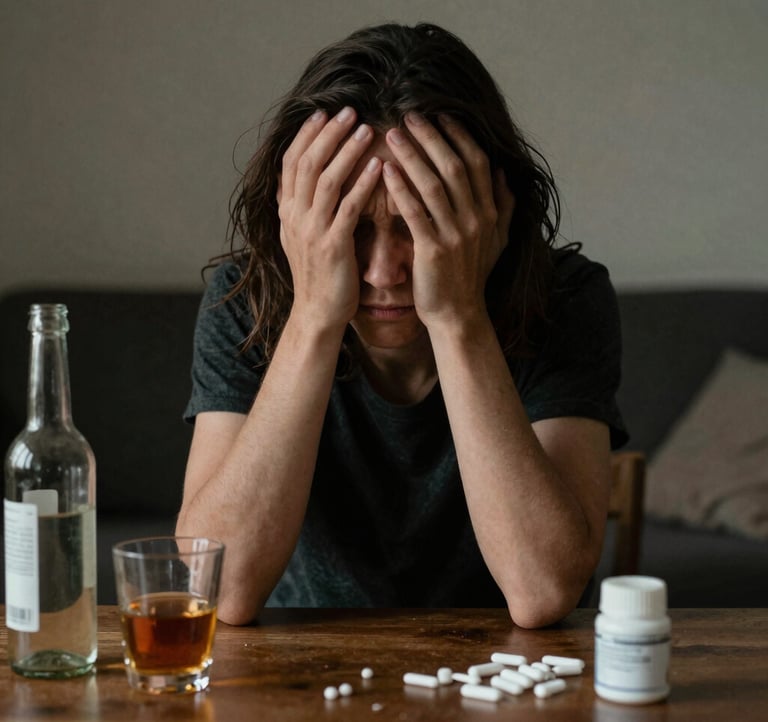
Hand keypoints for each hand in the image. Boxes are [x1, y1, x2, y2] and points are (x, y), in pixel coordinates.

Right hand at [277, 107, 381, 330]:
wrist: (318, 313)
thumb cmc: (318, 275)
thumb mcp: (298, 237)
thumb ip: (298, 207)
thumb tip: (297, 179)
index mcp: (286, 212)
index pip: (291, 162)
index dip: (307, 135)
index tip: (324, 113)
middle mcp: (294, 217)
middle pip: (307, 163)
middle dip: (328, 134)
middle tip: (349, 110)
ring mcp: (311, 231)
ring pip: (325, 180)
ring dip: (346, 151)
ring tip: (366, 129)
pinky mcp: (332, 246)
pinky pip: (347, 208)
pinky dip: (362, 184)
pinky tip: (379, 167)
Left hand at [382, 114, 514, 328]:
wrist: (458, 315)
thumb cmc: (471, 276)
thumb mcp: (497, 240)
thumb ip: (504, 205)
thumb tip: (505, 172)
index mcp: (490, 212)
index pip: (476, 162)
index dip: (458, 136)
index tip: (439, 114)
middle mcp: (477, 219)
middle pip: (454, 166)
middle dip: (431, 137)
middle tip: (409, 115)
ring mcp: (456, 235)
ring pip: (434, 185)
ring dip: (412, 156)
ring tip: (393, 135)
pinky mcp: (433, 251)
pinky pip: (415, 213)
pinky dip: (401, 190)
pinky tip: (386, 172)